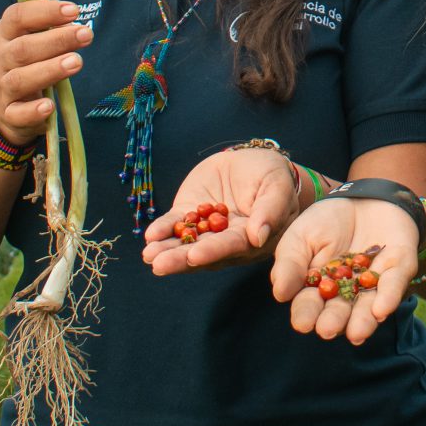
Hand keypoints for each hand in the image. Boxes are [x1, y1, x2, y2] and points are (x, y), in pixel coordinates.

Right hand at [0, 1, 92, 145]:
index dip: (45, 12)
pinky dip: (33, 111)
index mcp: (5, 34)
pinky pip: (18, 113)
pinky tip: (49, 106)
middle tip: (86, 34)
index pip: (17, 17)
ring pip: (20, 79)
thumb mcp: (33, 40)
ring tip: (76, 62)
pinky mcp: (9, 114)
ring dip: (50, 70)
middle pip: (22, 48)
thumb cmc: (28, 63)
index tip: (74, 10)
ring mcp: (3, 87)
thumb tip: (78, 25)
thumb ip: (51, 30)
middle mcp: (0, 58)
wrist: (5, 104)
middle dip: (56, 40)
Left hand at [142, 146, 303, 274]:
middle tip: (160, 265)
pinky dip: (162, 229)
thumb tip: (259, 237)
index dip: (213, 251)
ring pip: (185, 242)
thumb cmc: (273, 174)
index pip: (231, 246)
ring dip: (167, 250)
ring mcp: (207, 228)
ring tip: (148, 255)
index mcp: (253, 238)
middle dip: (181, 259)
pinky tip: (149, 236)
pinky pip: (175, 223)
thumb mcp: (277, 185)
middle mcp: (227, 239)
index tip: (194, 256)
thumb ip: (271, 210)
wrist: (253, 160)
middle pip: (203, 251)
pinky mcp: (190, 213)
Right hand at [269, 198, 420, 344]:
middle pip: (340, 312)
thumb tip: (279, 293)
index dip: (306, 314)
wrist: (363, 197)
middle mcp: (348, 293)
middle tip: (327, 330)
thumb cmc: (326, 221)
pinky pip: (395, 284)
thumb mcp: (300, 236)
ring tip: (356, 333)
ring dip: (363, 322)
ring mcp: (374, 283)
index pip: (310, 305)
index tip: (303, 323)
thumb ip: (289, 263)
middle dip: (334, 322)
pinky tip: (381, 310)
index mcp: (319, 288)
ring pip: (368, 307)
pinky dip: (389, 297)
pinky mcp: (399, 269)